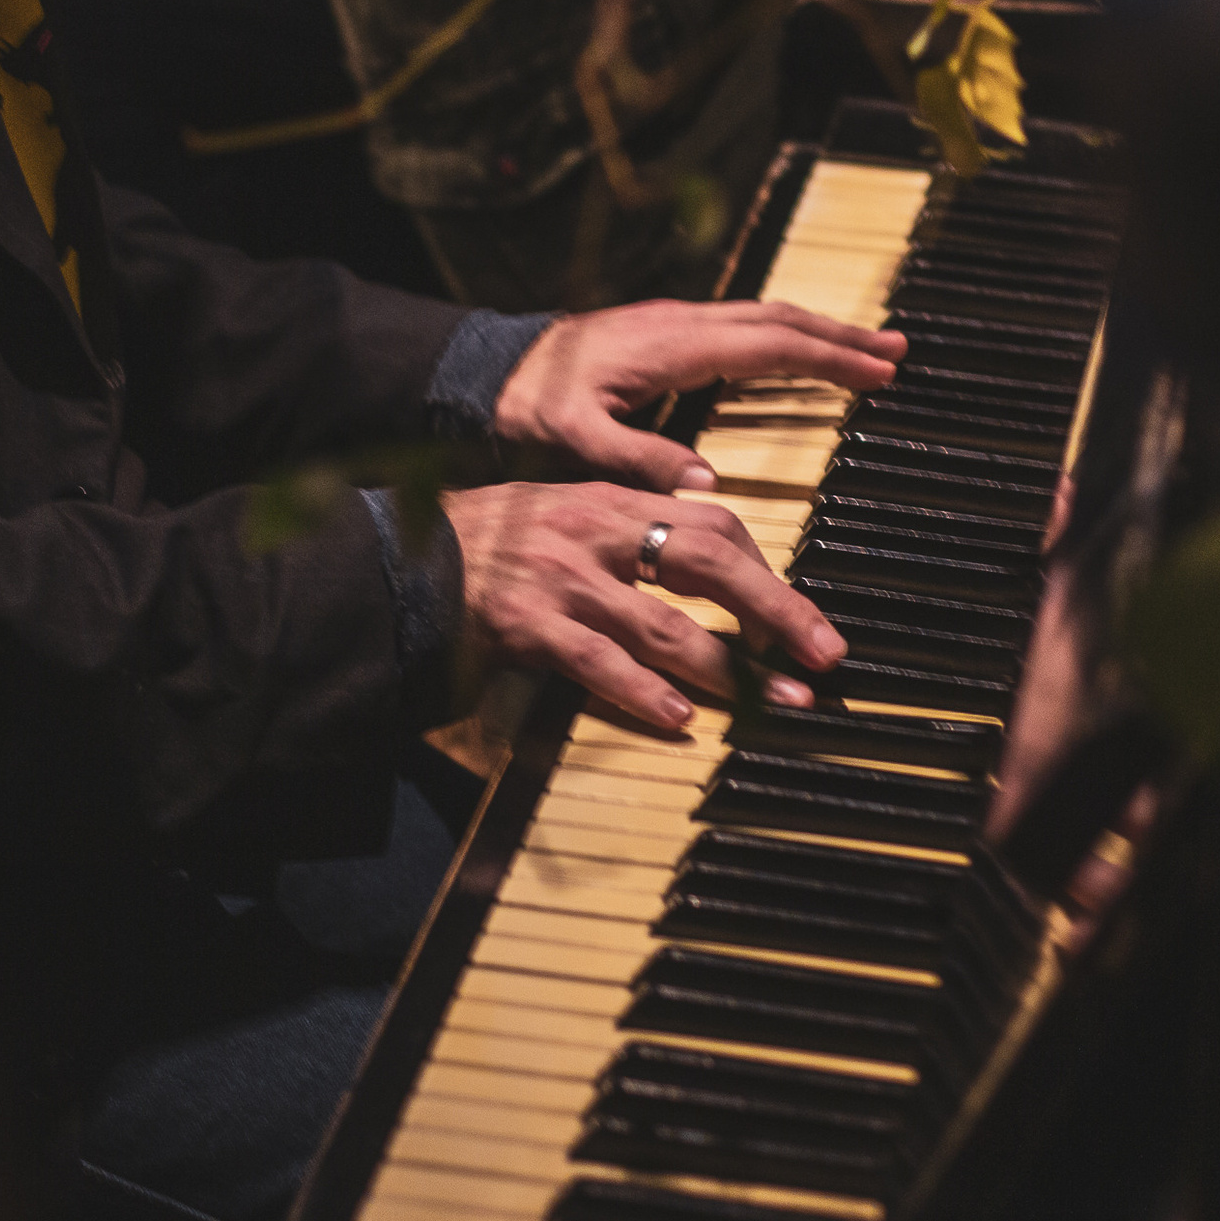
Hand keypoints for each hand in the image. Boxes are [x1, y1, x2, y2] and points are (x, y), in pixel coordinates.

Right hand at [442, 481, 848, 730]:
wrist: (396, 560)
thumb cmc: (483, 541)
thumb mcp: (560, 511)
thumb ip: (625, 524)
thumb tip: (696, 539)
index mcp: (609, 500)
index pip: (711, 520)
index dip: (763, 566)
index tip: (793, 609)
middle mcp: (594, 532)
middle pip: (710, 561)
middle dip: (776, 610)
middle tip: (823, 653)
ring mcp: (562, 581)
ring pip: (664, 625)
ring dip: (727, 670)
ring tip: (772, 701)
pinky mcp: (527, 626)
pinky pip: (597, 663)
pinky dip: (642, 693)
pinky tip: (678, 720)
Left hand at [492, 300, 905, 491]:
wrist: (490, 369)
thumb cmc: (527, 404)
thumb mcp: (572, 436)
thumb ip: (636, 457)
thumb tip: (702, 482)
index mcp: (673, 347)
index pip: (771, 344)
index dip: (830, 359)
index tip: (877, 374)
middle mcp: (683, 325)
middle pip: (781, 321)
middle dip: (843, 337)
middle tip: (898, 353)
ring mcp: (676, 324)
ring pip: (765, 318)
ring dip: (820, 332)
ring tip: (870, 349)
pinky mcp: (667, 333)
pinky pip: (744, 328)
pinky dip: (786, 337)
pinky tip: (801, 352)